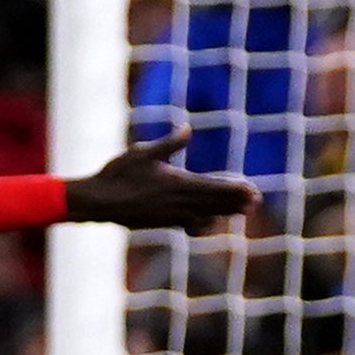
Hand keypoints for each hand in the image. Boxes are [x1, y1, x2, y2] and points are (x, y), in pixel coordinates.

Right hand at [62, 130, 261, 230]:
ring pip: (206, 215)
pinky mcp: (162, 223)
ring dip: (224, 212)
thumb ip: (169, 144)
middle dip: (236, 201)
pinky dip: (204, 222)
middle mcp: (178, 203)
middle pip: (215, 203)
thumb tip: (188, 129)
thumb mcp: (143, 153)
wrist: (98, 202)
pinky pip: (190, 225)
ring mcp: (171, 216)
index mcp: (177, 184)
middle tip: (256, 201)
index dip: (235, 190)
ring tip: (241, 211)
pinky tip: (210, 219)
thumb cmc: (118, 174)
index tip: (252, 190)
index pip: (214, 188)